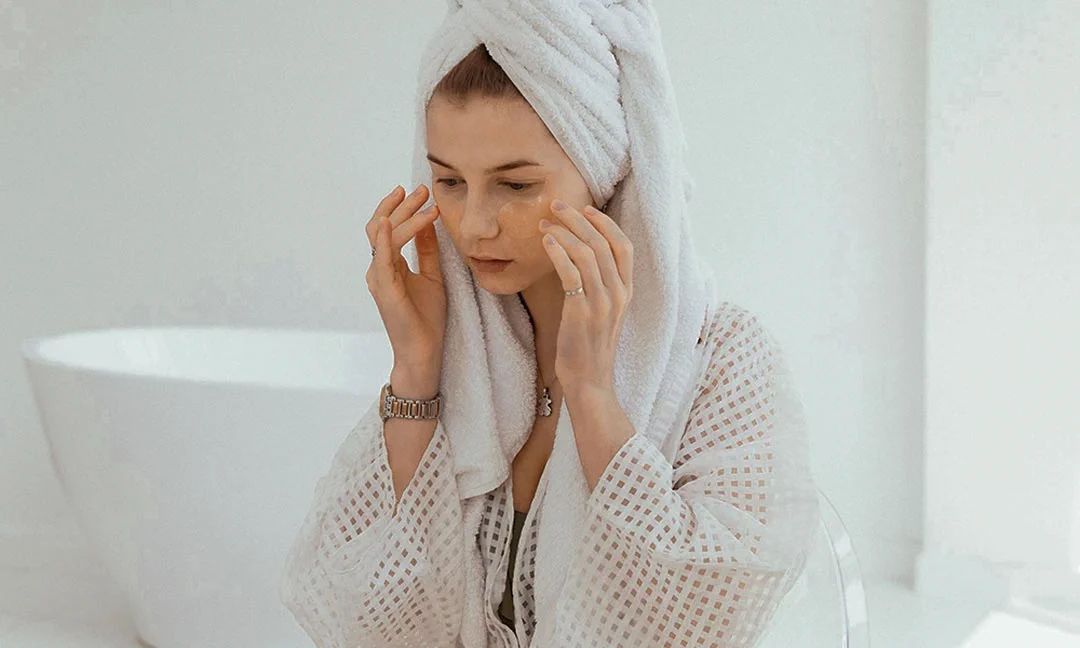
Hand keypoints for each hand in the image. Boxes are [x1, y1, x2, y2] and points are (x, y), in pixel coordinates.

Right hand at [365, 184, 445, 377]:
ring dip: (403, 215)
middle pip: (381, 227)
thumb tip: (429, 223)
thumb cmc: (426, 319)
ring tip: (423, 201)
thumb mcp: (432, 276)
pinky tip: (388, 223)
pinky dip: (384, 239)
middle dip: (401, 205)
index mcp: (389, 266)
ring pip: (383, 237)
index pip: (387, 229)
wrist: (424, 352)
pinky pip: (381, 259)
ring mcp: (379, 278)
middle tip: (422, 189)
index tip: (420, 192)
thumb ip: (427, 251)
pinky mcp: (385, 289)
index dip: (400, 208)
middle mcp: (379, 269)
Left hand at [538, 199, 633, 391]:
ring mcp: (602, 303)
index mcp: (626, 292)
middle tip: (557, 206)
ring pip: (587, 253)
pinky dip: (558, 252)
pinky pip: (571, 273)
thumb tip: (578, 259)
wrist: (590, 382)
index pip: (624, 246)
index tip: (586, 210)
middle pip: (603, 243)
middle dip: (578, 220)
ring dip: (564, 232)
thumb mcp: (602, 313)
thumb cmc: (589, 348)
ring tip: (544, 223)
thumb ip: (598, 287)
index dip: (606, 224)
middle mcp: (619, 294)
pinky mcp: (582, 312)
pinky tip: (546, 243)